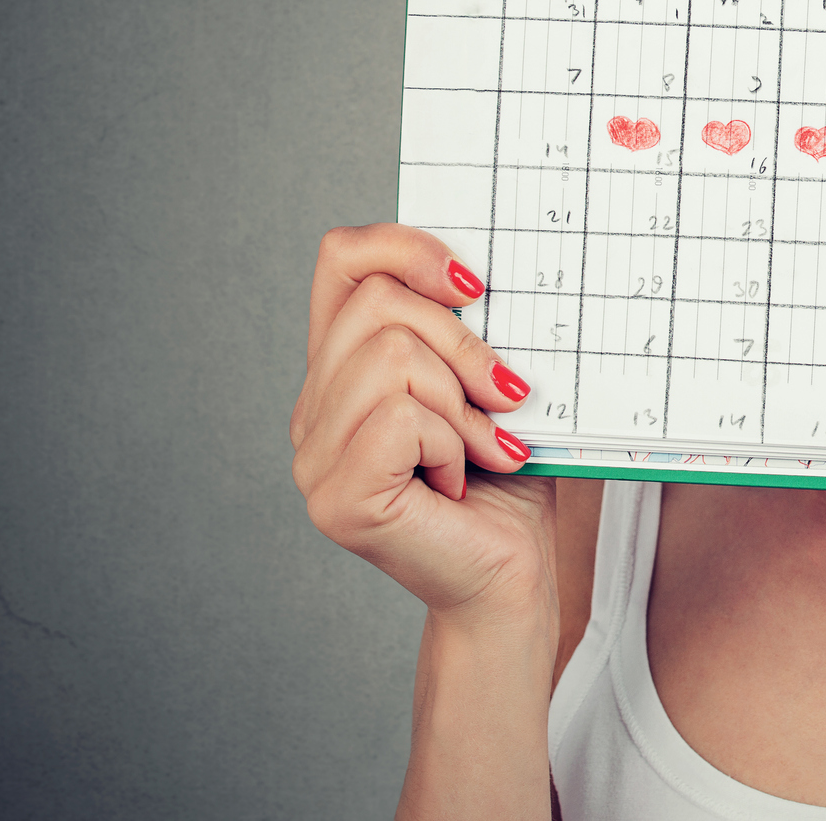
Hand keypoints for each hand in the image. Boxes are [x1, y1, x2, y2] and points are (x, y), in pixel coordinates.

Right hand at [290, 224, 556, 624]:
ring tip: (482, 451)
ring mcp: (315, 457)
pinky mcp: (338, 497)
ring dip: (462, 404)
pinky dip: (451, 443)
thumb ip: (474, 326)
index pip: (342, 259)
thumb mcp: (493, 381)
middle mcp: (314, 409)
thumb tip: (486, 267)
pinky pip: (400, 418)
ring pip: (393, 357)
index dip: (404, 246)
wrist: (512, 578)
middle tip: (503, 399)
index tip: (475, 283)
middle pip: (379, 304)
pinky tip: (458, 482)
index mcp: (344, 368)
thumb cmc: (507, 480)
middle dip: (462, 345)